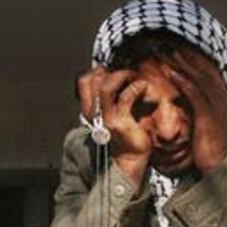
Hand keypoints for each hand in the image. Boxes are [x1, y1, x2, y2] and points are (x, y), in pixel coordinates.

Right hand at [76, 68, 150, 184]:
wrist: (131, 157)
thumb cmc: (126, 132)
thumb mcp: (115, 110)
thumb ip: (112, 95)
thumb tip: (118, 74)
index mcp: (91, 109)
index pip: (84, 81)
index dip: (98, 70)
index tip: (113, 69)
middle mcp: (95, 113)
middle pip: (94, 81)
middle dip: (112, 71)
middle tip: (127, 72)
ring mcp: (106, 118)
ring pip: (106, 88)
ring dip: (121, 76)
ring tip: (133, 76)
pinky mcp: (120, 123)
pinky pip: (126, 98)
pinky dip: (136, 88)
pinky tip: (142, 86)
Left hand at [161, 48, 226, 172]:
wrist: (215, 163)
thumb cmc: (205, 142)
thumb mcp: (202, 118)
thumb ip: (196, 103)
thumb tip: (183, 91)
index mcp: (221, 96)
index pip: (207, 70)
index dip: (192, 57)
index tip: (177, 47)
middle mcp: (222, 97)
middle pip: (204, 69)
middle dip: (187, 56)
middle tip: (170, 44)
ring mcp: (217, 106)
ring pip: (200, 78)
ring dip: (183, 64)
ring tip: (168, 53)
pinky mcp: (209, 115)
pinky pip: (195, 94)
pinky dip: (183, 81)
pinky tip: (171, 73)